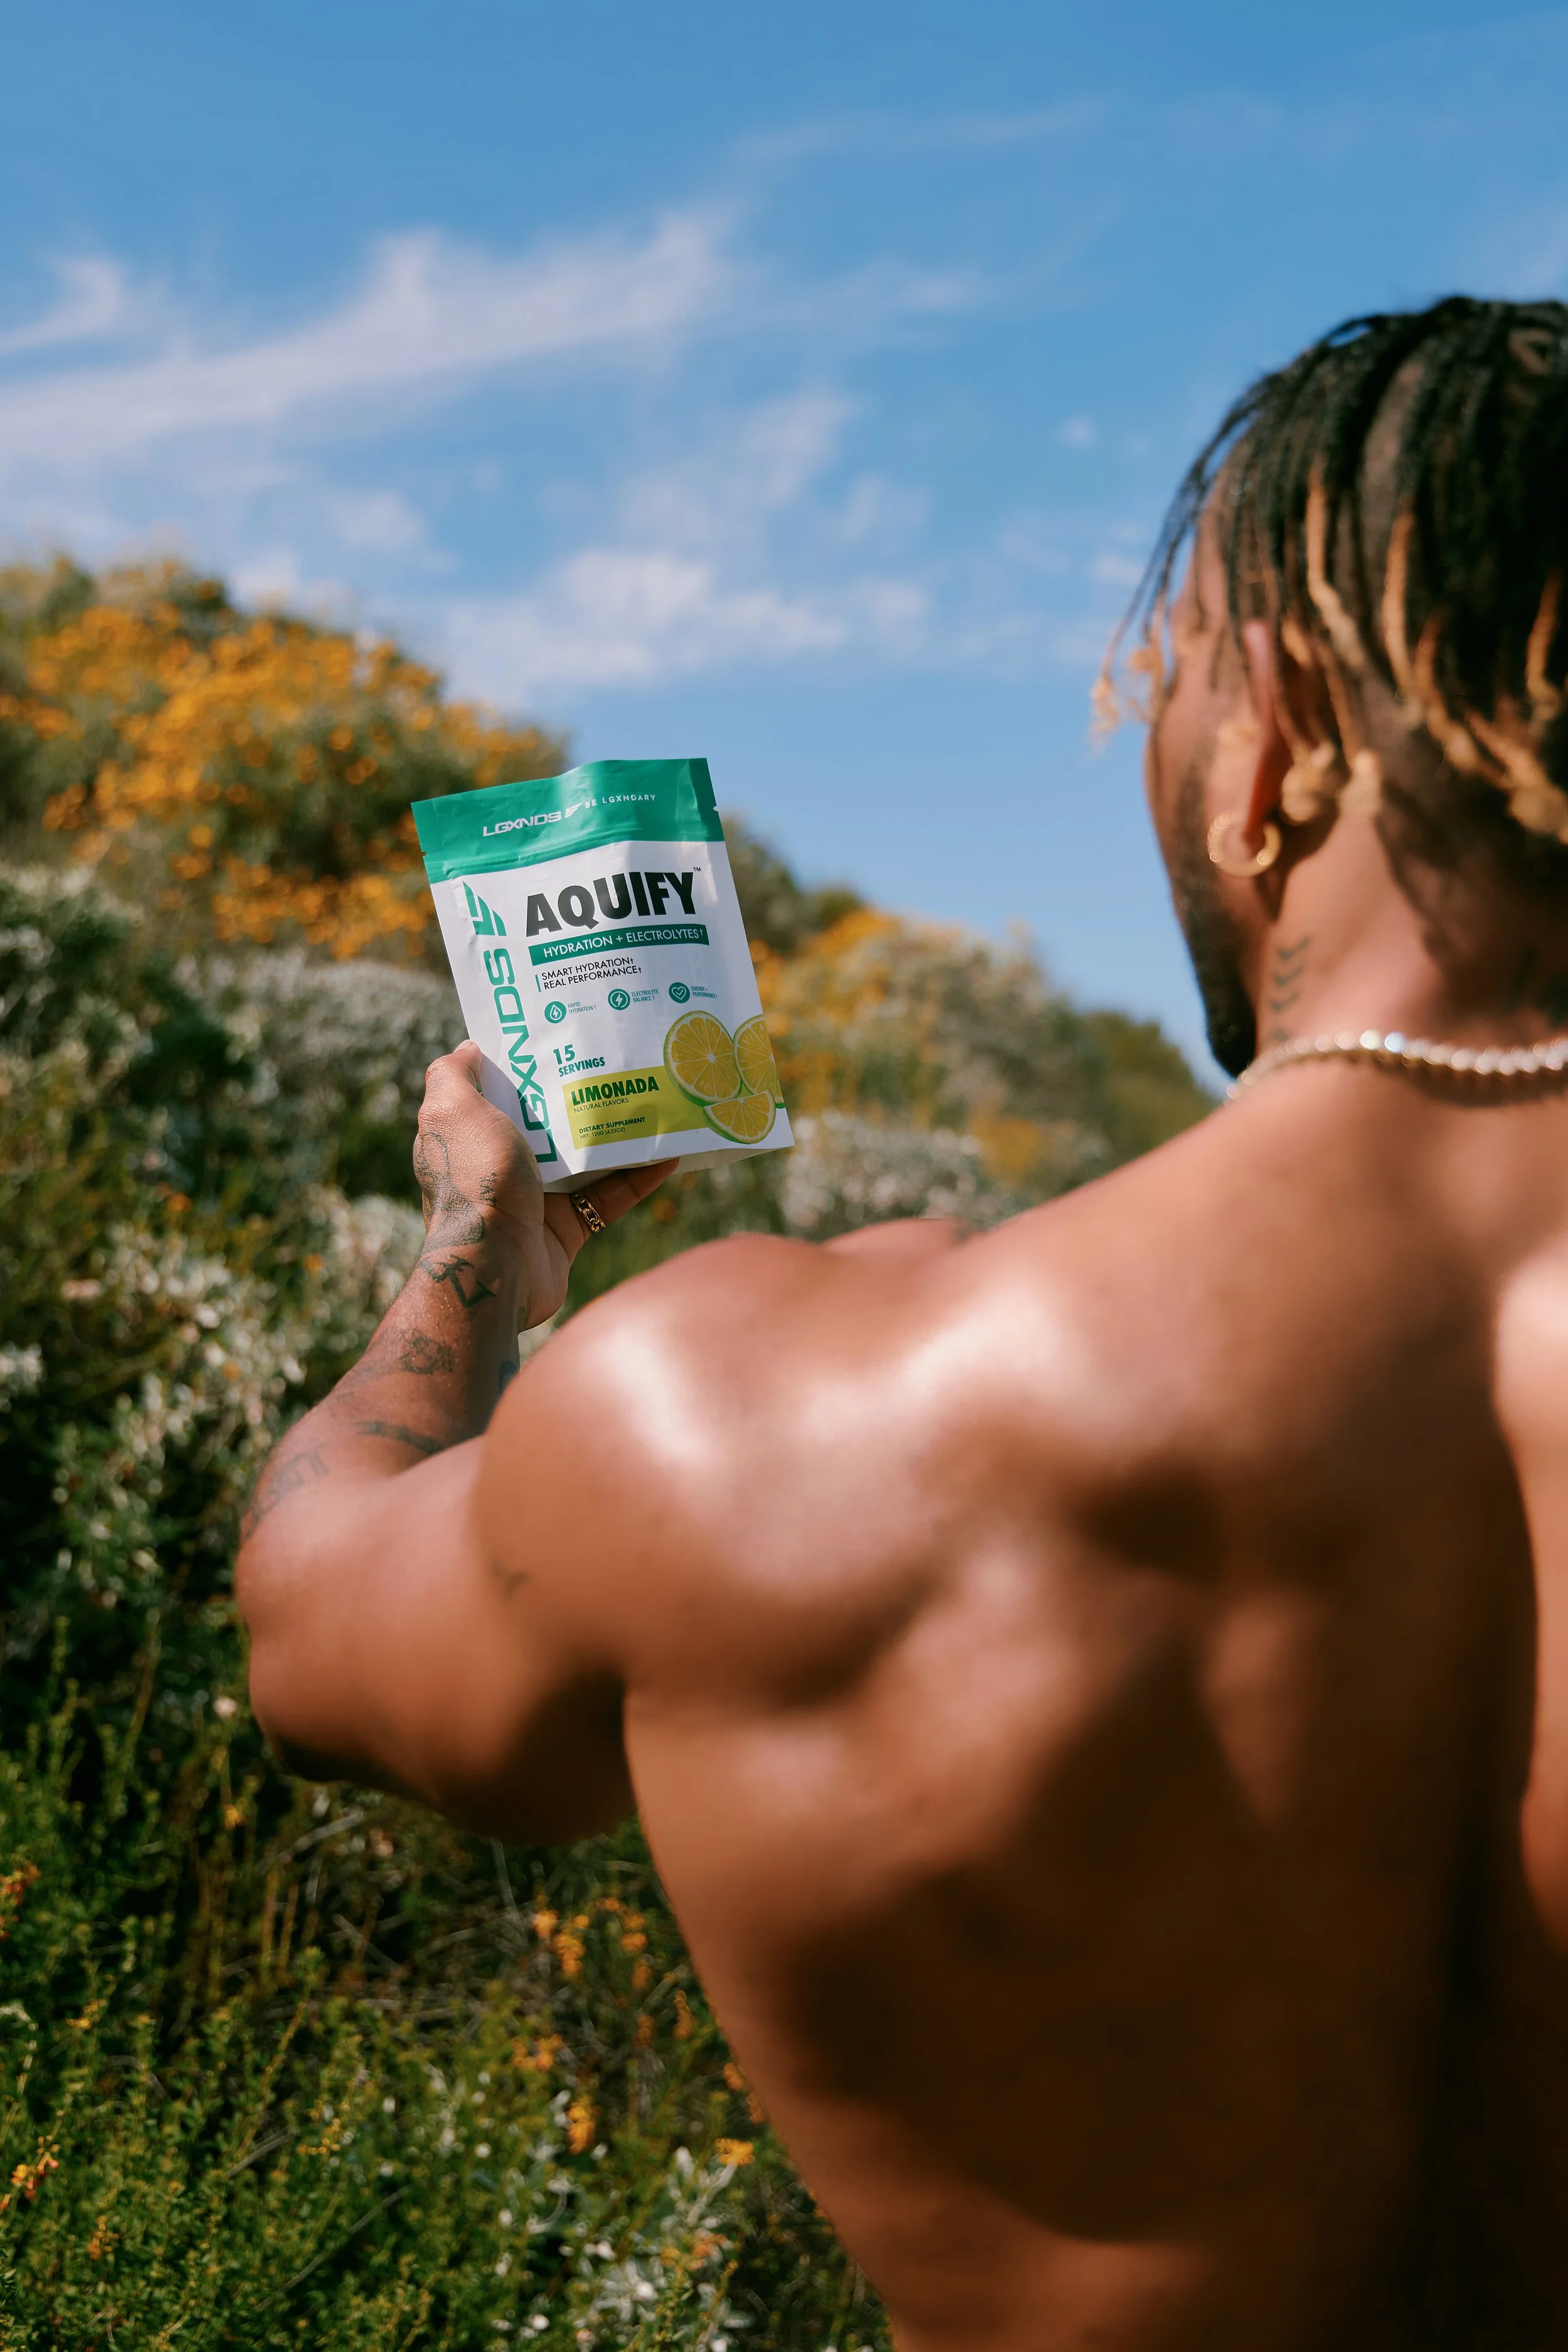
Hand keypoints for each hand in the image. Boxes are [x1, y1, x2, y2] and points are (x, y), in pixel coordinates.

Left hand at [415, 1043, 672, 1329]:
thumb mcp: (452, 1110)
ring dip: (616, 1135)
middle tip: (617, 1063)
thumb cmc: (476, 1178)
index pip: (494, 1094)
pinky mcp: (566, 1230)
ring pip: (582, 1159)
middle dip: (578, 1096)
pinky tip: (669, 1153)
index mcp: (468, 1137)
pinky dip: (637, 1177)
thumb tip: (470, 1045)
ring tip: (652, 1100)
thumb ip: (452, 1074)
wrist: (497, 1264)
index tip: (557, 1038)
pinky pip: (608, 1197)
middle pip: (544, 1123)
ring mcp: (533, 1200)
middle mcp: (498, 1167)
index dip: (522, 1067)